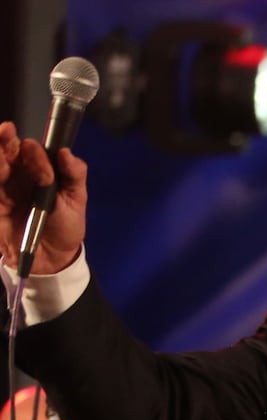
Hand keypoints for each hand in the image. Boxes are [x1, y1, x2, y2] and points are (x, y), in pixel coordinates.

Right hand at [0, 120, 87, 274]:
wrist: (54, 257)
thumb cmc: (66, 224)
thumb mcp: (76, 200)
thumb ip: (74, 175)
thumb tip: (66, 153)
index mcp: (39, 169)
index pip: (30, 149)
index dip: (33, 151)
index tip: (38, 158)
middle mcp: (18, 174)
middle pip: (5, 150)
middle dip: (5, 140)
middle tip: (7, 132)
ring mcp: (3, 189)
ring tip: (3, 162)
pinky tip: (2, 185)